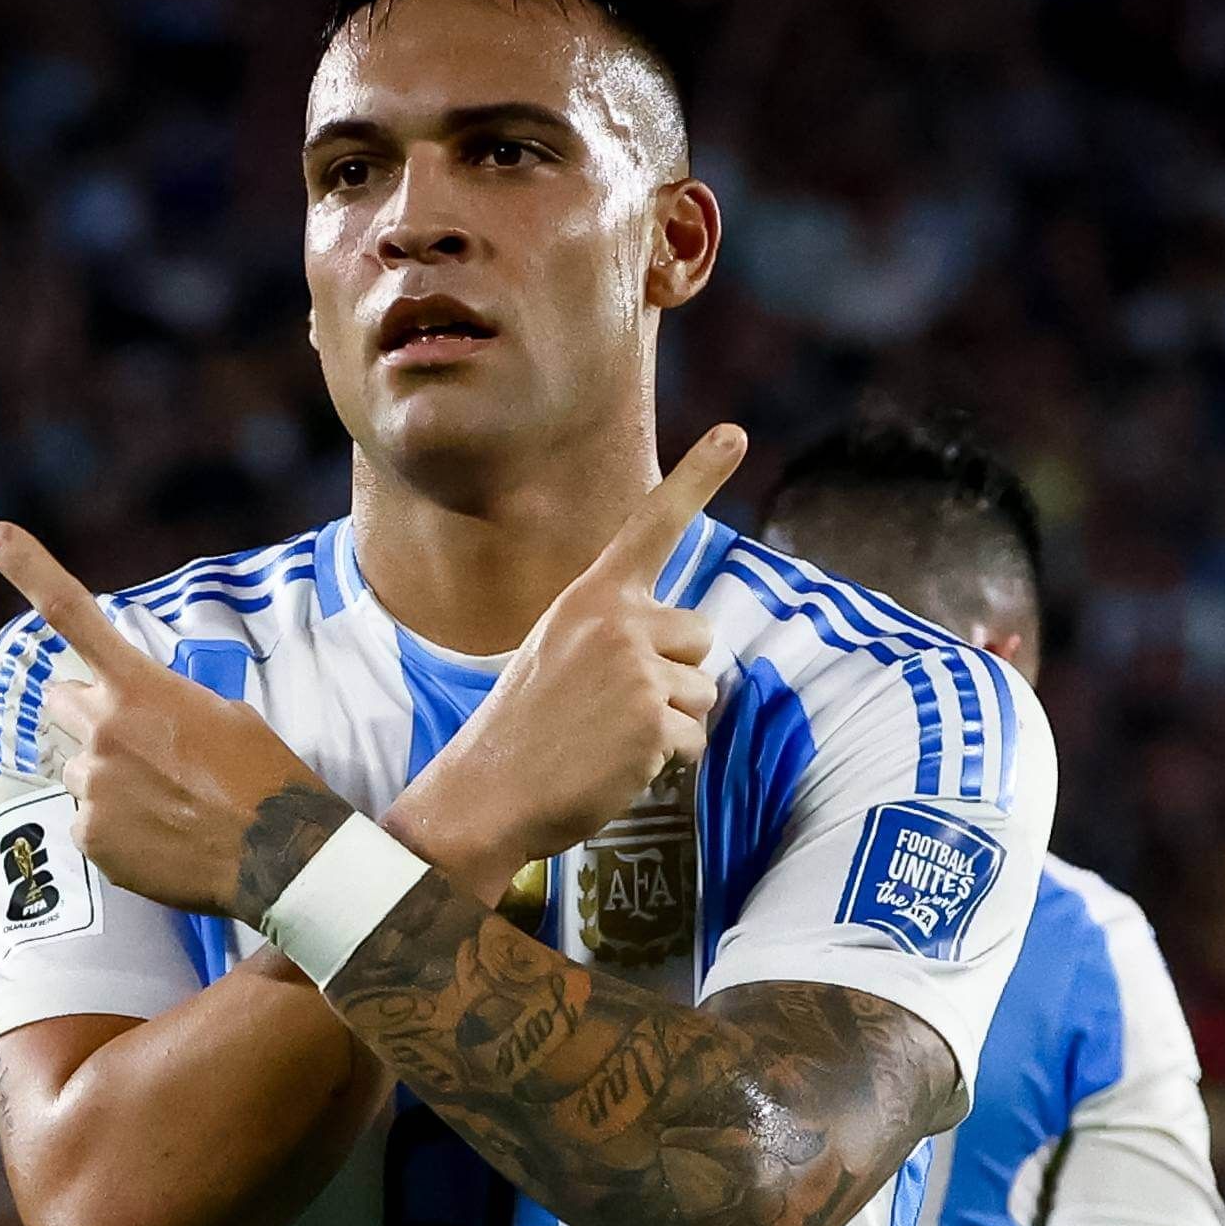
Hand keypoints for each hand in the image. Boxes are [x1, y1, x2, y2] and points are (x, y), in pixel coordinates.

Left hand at [0, 524, 347, 921]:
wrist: (278, 856)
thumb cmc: (265, 780)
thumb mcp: (226, 717)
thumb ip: (168, 706)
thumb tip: (147, 723)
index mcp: (139, 687)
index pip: (73, 615)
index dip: (30, 570)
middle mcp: (104, 729)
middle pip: (62, 703)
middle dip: (89, 715)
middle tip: (136, 743)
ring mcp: (93, 785)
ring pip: (79, 771)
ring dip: (108, 778)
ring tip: (165, 803)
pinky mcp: (91, 837)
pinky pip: (89, 824)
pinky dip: (118, 831)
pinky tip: (162, 837)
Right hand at [399, 424, 746, 885]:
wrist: (486, 792)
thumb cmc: (526, 729)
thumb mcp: (560, 652)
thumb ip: (619, 633)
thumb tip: (689, 645)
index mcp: (592, 598)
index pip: (652, 526)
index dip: (697, 477)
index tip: (737, 432)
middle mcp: (617, 622)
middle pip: (699, 635)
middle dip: (674, 674)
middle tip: (613, 706)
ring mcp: (636, 671)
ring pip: (701, 693)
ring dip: (670, 724)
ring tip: (609, 739)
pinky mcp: (651, 722)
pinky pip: (693, 741)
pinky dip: (665, 764)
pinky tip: (616, 766)